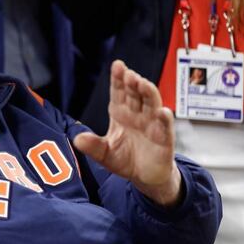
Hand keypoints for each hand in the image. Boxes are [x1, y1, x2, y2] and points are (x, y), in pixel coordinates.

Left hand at [73, 60, 181, 206]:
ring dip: (148, 93)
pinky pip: (165, 127)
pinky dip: (164, 119)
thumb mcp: (104, 154)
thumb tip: (77, 139)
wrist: (145, 177)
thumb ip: (92, 146)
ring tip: (143, 84)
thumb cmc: (125, 160)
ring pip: (151, 104)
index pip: (118, 93)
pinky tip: (162, 112)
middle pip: (135, 94)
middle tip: (129, 74)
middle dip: (132, 83)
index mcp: (121, 113)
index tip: (117, 65)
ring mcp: (152, 124)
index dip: (118, 79)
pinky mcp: (164, 138)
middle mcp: (137, 115)